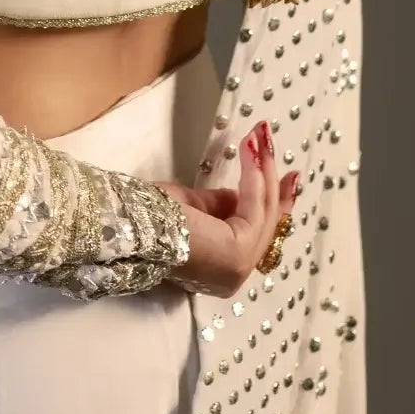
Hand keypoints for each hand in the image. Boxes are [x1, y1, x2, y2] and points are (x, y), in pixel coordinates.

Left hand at [158, 119, 299, 296]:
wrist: (130, 224)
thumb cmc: (149, 216)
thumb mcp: (192, 206)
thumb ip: (218, 205)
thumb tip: (239, 194)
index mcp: (220, 269)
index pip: (256, 235)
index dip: (272, 204)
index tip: (285, 177)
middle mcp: (233, 276)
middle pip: (266, 225)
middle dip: (274, 184)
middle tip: (274, 147)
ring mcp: (238, 269)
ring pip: (263, 214)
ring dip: (264, 171)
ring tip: (261, 137)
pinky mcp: (238, 254)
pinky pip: (254, 210)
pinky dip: (255, 178)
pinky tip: (252, 152)